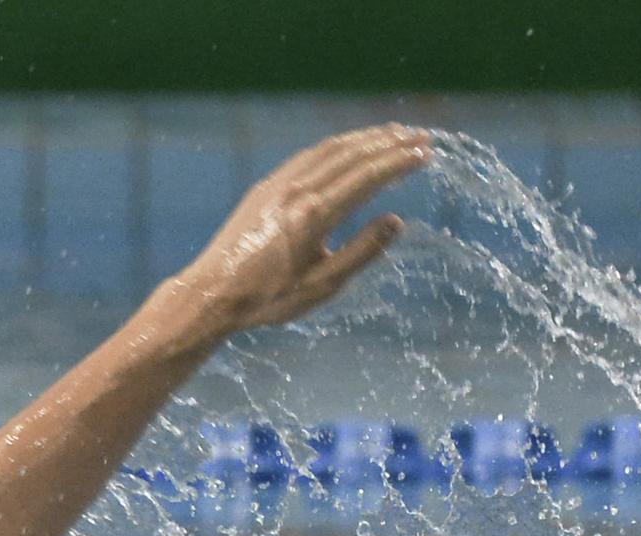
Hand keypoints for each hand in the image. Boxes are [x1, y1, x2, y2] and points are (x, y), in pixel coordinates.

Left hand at [165, 123, 430, 338]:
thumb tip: (396, 221)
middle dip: (390, 141)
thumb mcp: (323, 285)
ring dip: (364, 138)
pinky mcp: (266, 186)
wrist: (214, 292)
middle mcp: (298, 190)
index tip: (427, 153)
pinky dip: (336, 146)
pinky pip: (309, 155)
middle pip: (352, 153)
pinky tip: (349, 148)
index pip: (368, 176)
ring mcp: (279, 184)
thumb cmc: (270, 297)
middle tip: (421, 136)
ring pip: (330, 149)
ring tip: (393, 133)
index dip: (400, 161)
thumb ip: (362, 252)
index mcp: (315, 215)